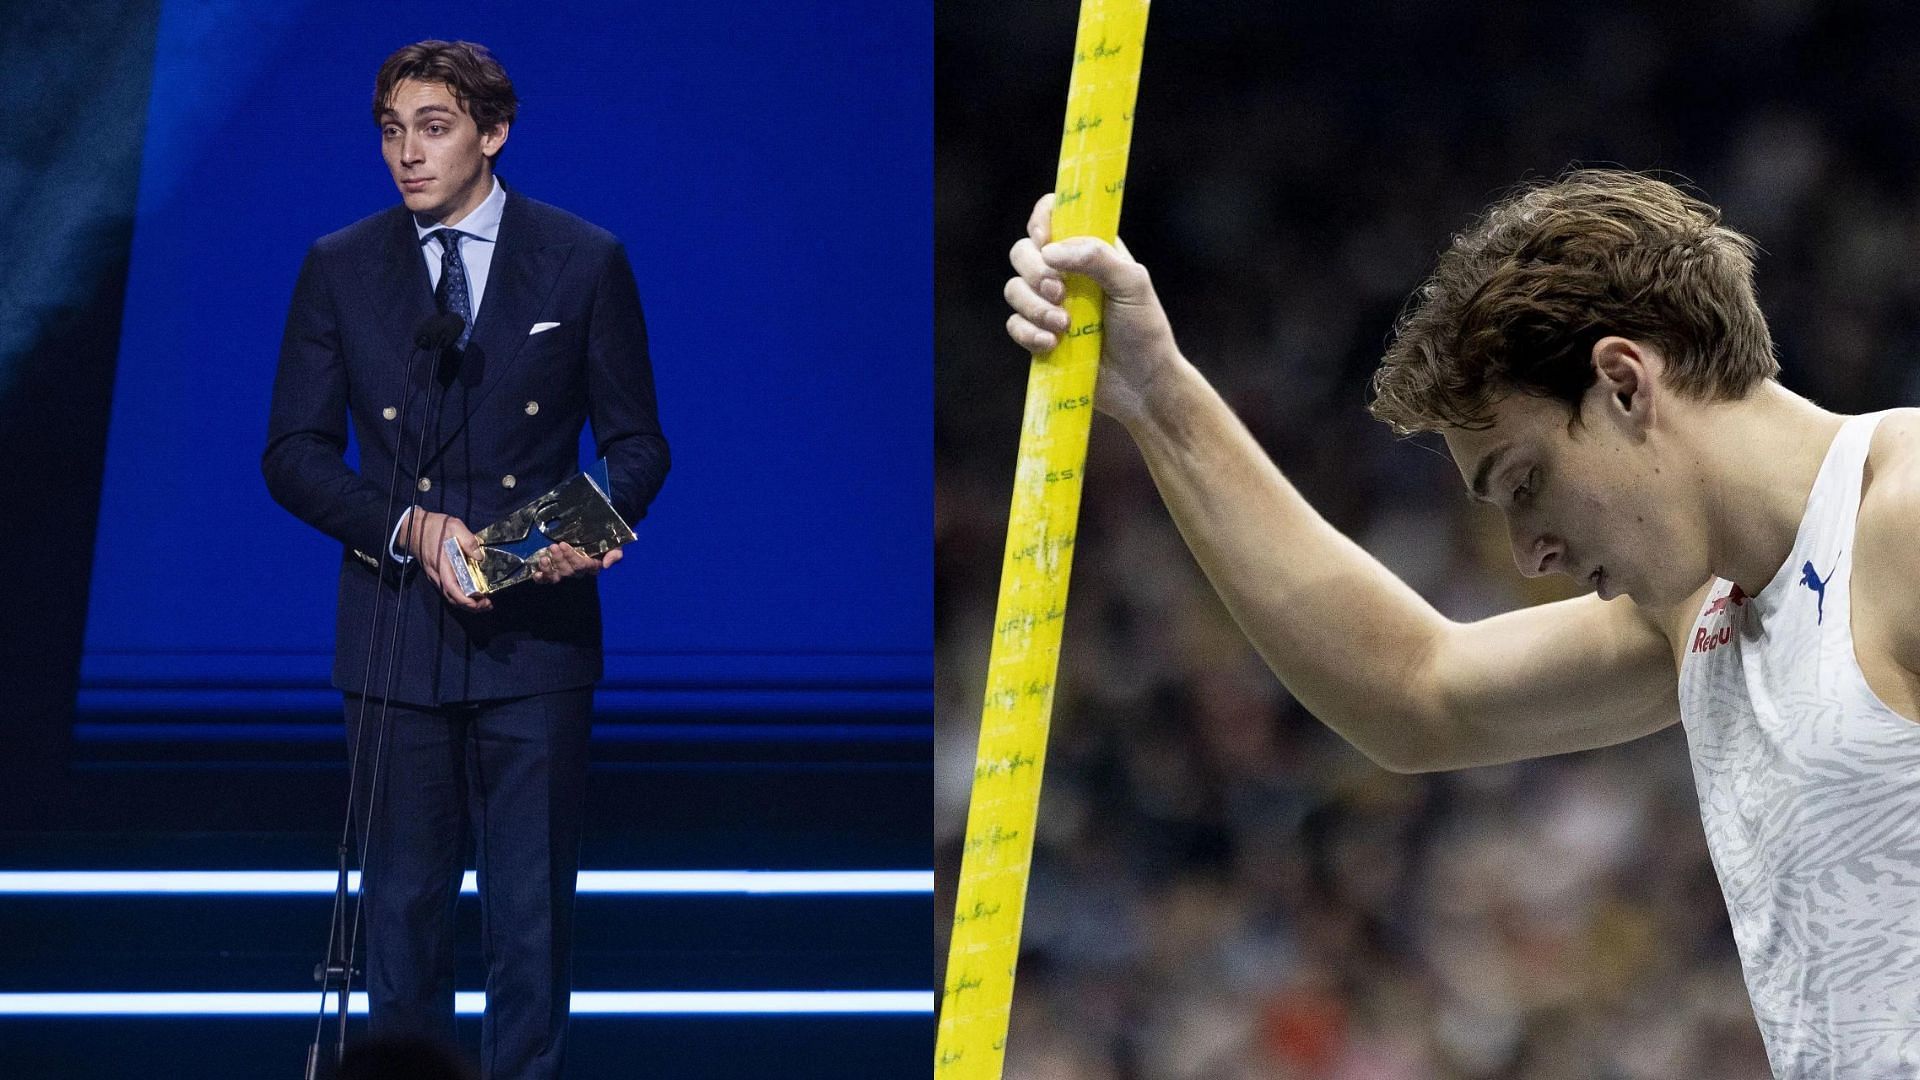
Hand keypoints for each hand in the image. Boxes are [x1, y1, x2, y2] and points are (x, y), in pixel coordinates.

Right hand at [401, 510, 492, 612]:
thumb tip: (480, 557)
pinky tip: (472, 593)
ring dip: (467, 603)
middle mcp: (437, 574)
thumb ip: (469, 540)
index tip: (480, 601)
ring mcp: (436, 577)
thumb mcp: (454, 526)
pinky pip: (449, 591)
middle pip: (452, 598)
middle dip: (471, 606)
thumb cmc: (434, 527)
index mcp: (442, 564)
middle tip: (487, 604)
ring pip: (450, 597)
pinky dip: (461, 596)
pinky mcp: (437, 576)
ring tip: (483, 602)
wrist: (414, 529)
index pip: (451, 588)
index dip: (465, 599)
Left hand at [529, 542, 622, 584]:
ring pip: (557, 577)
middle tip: (553, 547)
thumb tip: (607, 564)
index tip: (563, 544)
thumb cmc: (603, 540)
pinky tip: (536, 574)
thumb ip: (614, 553)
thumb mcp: (614, 544)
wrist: (595, 534)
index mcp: (591, 566)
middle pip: (568, 571)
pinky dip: (541, 579)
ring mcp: (565, 573)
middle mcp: (578, 572)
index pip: (581, 565)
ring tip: (543, 558)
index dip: (571, 557)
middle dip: (559, 560)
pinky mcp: (554, 573)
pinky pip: (547, 580)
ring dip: (549, 570)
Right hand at [1003, 192, 1183, 426]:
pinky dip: (1027, 333)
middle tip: (1059, 291)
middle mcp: (1066, 273)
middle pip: (1023, 251)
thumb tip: (1050, 253)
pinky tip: (1051, 345)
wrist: (1141, 386)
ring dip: (1033, 306)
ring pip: (1014, 289)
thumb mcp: (1133, 285)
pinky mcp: (1039, 335)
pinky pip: (1014, 324)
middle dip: (1034, 270)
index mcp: (1090, 251)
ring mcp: (1049, 305)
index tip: (1046, 241)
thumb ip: (1098, 257)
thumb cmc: (1144, 331)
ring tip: (1063, 326)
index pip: (1054, 215)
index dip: (1042, 220)